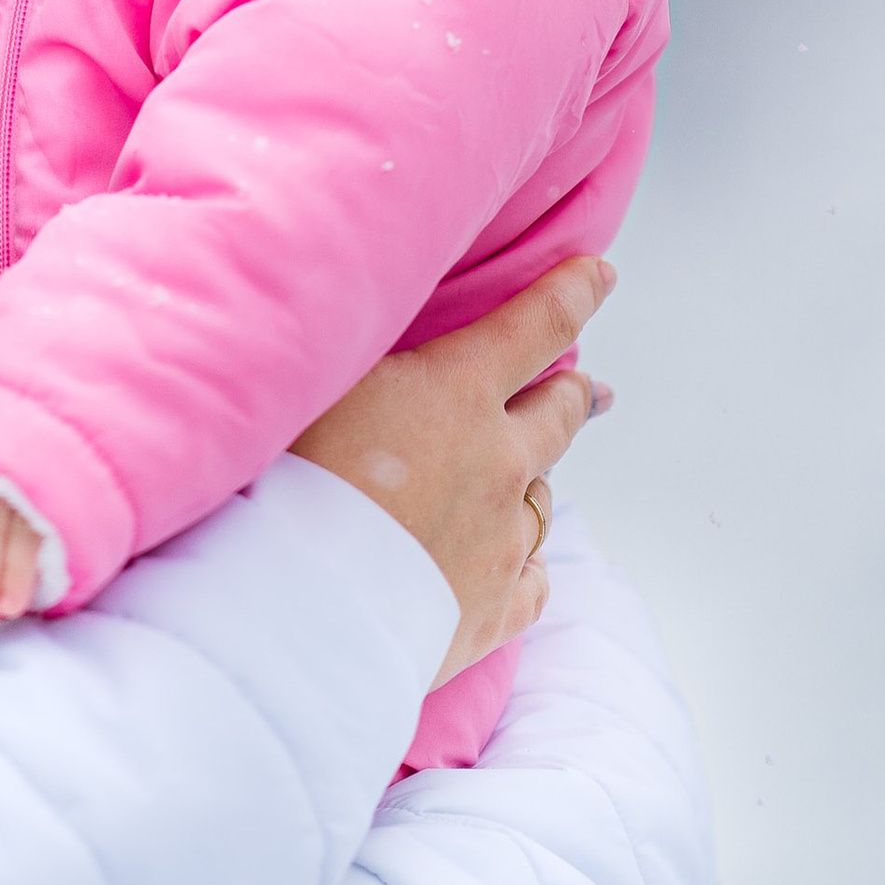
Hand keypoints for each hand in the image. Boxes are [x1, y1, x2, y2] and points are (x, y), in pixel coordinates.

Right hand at [291, 257, 612, 680]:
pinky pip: (533, 577)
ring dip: (536, 478)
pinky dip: (523, 560)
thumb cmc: (283, 479)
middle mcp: (499, 462)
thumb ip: (364, 351)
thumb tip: (379, 320)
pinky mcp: (493, 611)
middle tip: (589, 389)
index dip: (576, 291)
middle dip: (572, 393)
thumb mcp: (318, 381)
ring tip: (527, 478)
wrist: (294, 607)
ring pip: (544, 497)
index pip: (539, 325)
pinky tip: (511, 559)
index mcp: (457, 393)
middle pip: (559, 413)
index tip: (601, 273)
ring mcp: (503, 541)